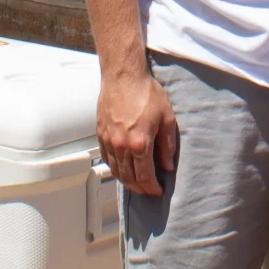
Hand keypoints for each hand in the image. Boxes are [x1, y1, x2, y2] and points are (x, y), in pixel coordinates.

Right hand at [96, 66, 177, 197]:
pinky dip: (114, 168)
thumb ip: (167, 146)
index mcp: (140, 144)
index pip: (145, 176)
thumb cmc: (146, 93)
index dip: (152, 187)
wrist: (124, 76)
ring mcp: (109, 141)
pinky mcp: (101, 134)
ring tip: (136, 183)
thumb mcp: (167, 118)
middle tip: (148, 191)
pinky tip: (122, 169)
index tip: (158, 191)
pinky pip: (107, 158)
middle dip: (140, 188)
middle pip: (129, 177)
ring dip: (126, 181)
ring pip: (116, 170)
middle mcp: (122, 146)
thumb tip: (167, 165)